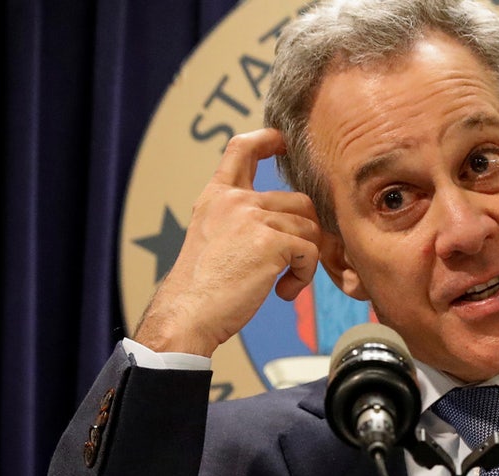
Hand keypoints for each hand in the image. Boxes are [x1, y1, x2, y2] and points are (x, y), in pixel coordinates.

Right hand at [134, 128, 322, 356]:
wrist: (188, 313)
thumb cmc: (202, 287)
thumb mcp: (213, 237)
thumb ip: (241, 220)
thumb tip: (289, 220)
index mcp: (217, 196)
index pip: (241, 149)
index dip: (267, 139)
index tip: (283, 141)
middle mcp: (235, 200)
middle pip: (299, 200)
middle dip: (306, 232)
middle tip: (294, 263)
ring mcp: (253, 217)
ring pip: (309, 227)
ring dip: (305, 259)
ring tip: (283, 283)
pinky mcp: (272, 241)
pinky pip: (310, 251)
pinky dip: (304, 275)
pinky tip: (283, 292)